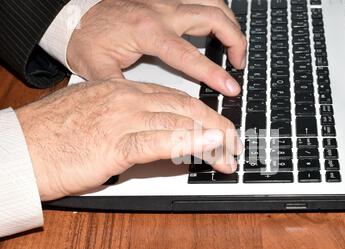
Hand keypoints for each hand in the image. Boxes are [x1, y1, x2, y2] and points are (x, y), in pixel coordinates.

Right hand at [16, 80, 241, 200]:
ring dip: (210, 138)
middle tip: (233, 142)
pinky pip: (160, 140)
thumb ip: (128, 122)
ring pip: (178, 122)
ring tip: (229, 152)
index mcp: (121, 90)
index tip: (219, 128)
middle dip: (216, 125)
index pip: (175, 99)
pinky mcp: (114, 143)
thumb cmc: (53, 137)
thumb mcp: (96, 119)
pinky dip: (188, 142)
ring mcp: (121, 119)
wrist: (20, 149)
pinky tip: (209, 145)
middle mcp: (125, 99)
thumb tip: (157, 135)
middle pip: (185, 108)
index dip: (203, 114)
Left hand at [67, 0, 246, 95]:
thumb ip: (123, 89)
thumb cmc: (85, 38)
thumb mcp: (97, 69)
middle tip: (239, 64)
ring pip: (212, 2)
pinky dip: (215, 9)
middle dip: (234, 41)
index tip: (231, 88)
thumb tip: (143, 110)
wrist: (73, 13)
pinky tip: (218, 23)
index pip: (189, 55)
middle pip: (213, 19)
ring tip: (235, 44)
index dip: (214, 74)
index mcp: (148, 32)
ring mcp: (166, 1)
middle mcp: (162, 12)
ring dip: (229, 22)